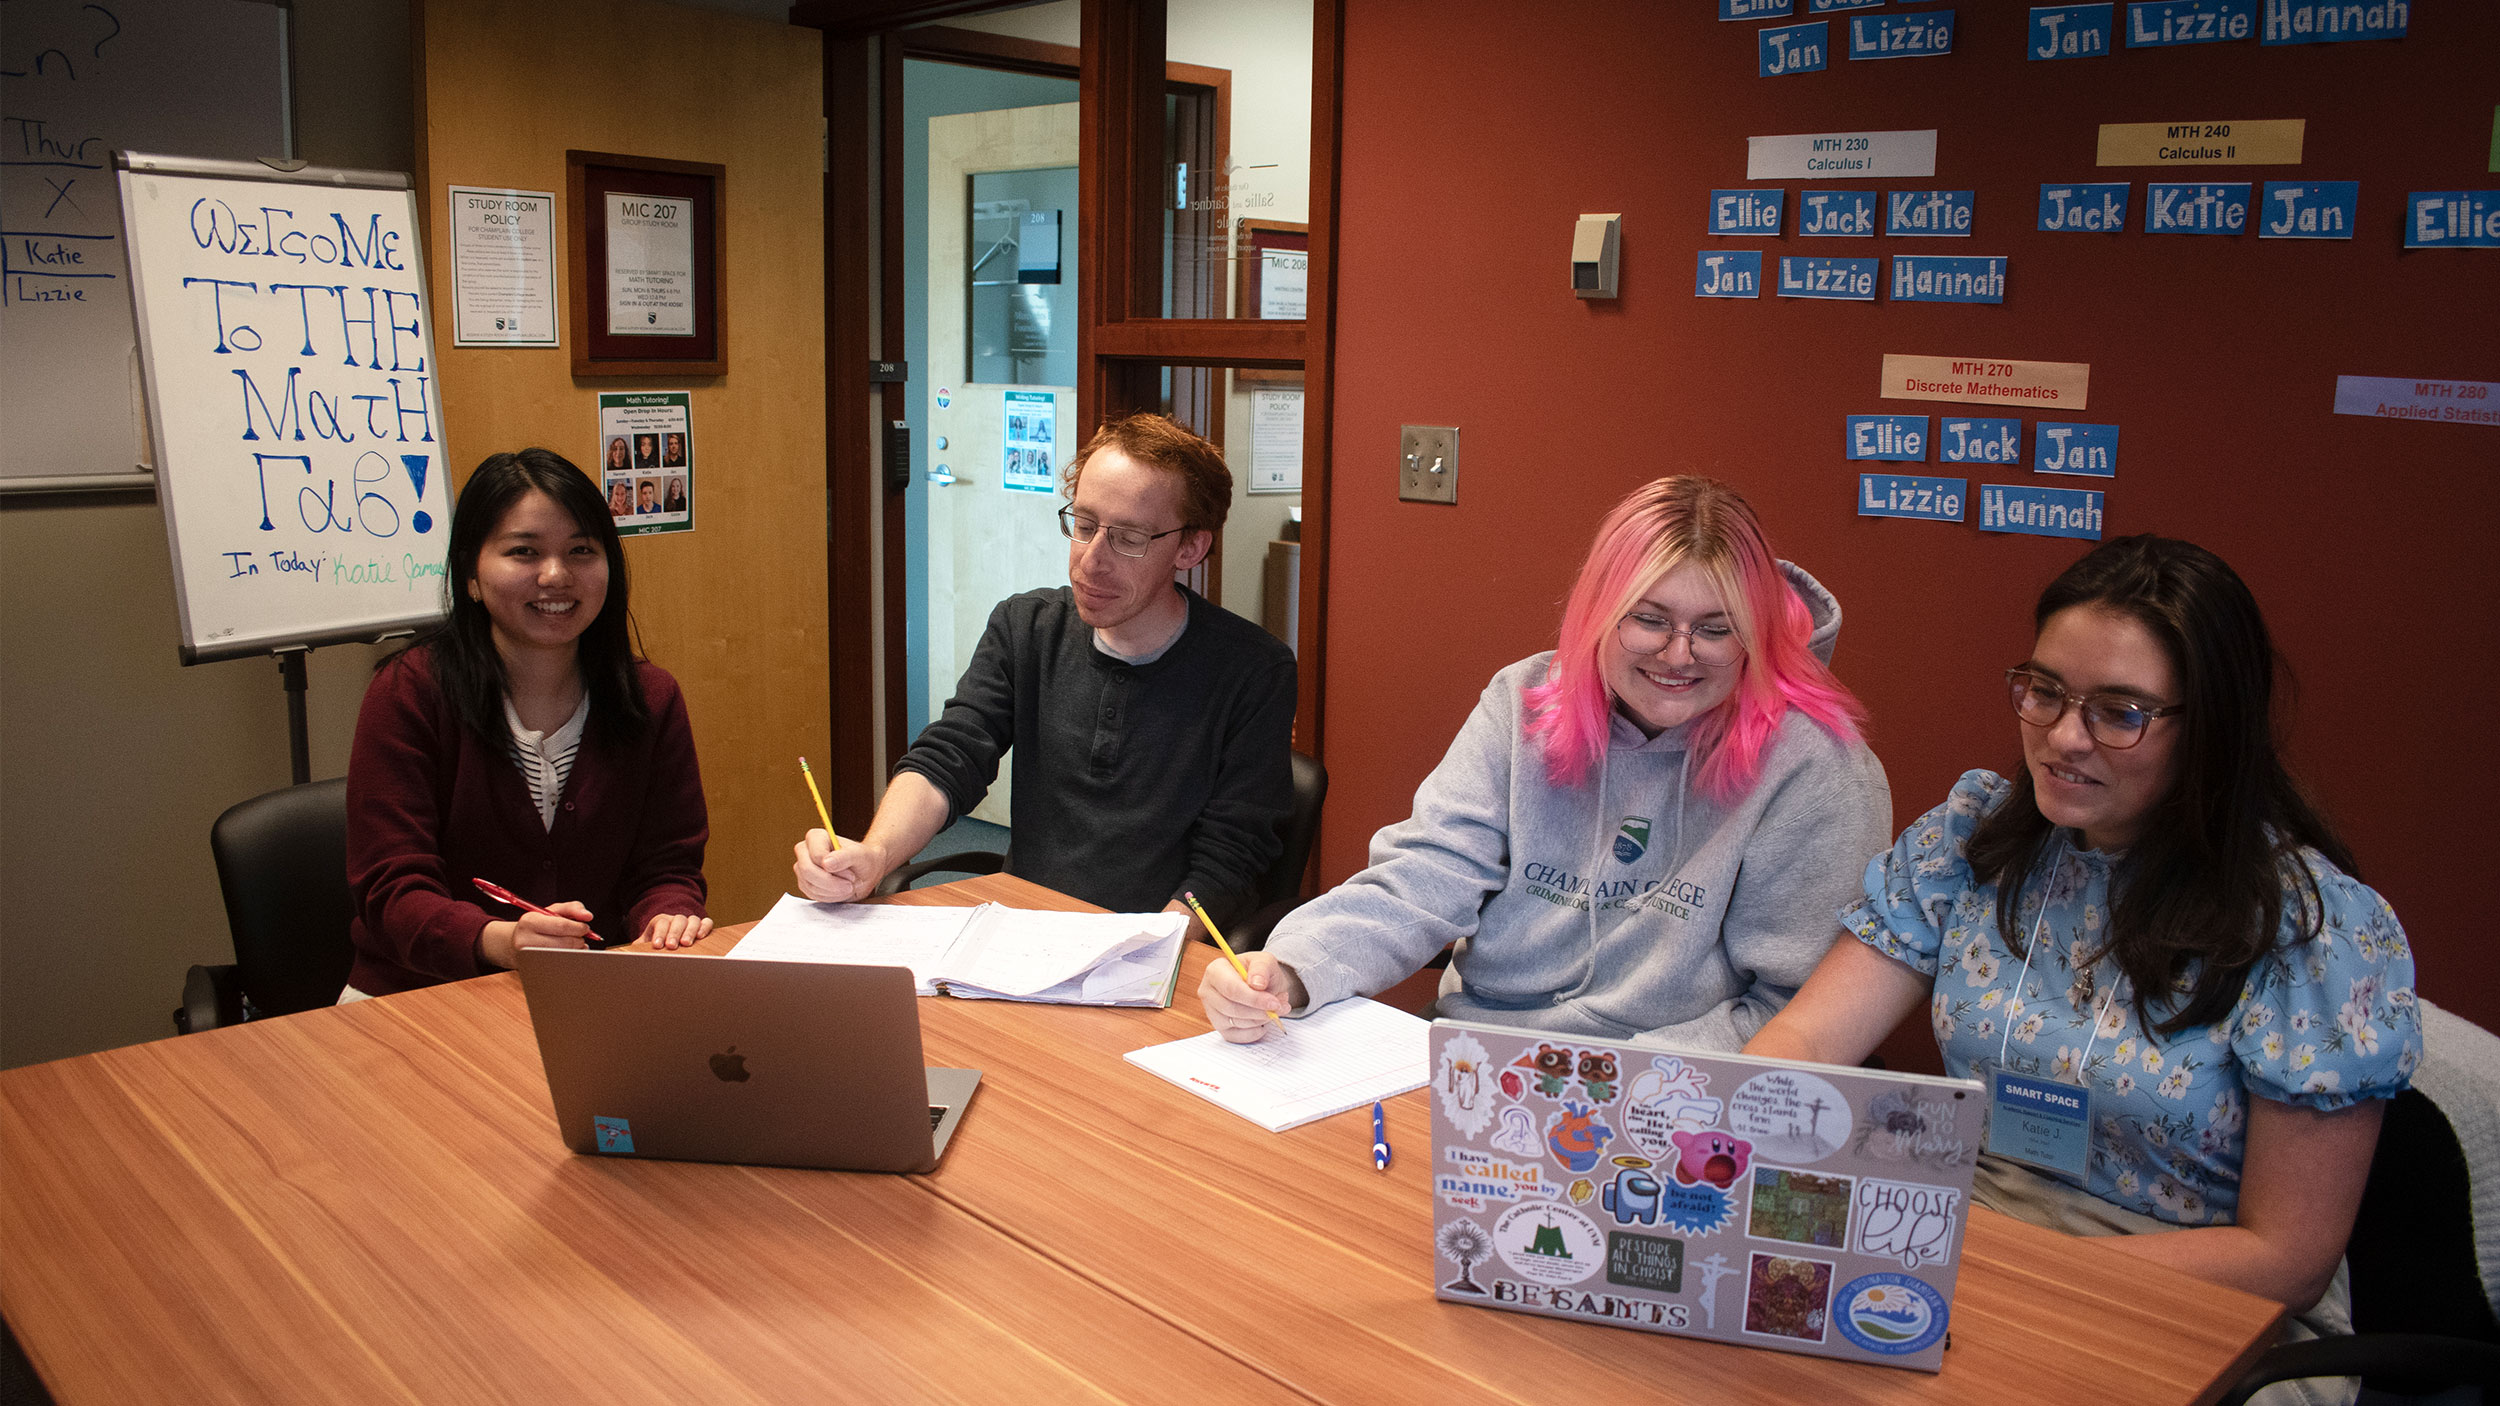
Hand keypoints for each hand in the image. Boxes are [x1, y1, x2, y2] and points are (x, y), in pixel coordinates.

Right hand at [479, 901, 594, 968]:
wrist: (513, 943)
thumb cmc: (537, 925)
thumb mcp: (552, 911)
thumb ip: (572, 908)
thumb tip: (588, 916)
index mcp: (530, 921)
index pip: (562, 926)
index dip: (579, 928)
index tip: (585, 928)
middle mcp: (525, 940)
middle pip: (565, 943)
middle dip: (579, 940)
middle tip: (580, 937)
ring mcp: (527, 957)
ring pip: (563, 956)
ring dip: (576, 950)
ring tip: (574, 945)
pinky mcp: (532, 970)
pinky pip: (558, 966)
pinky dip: (569, 960)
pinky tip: (567, 954)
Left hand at [641, 912, 714, 950]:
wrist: (668, 940)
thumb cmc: (657, 945)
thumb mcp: (645, 946)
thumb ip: (639, 949)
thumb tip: (627, 956)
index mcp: (660, 922)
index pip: (661, 923)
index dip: (659, 934)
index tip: (657, 946)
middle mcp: (676, 920)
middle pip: (677, 921)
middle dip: (674, 933)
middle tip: (672, 945)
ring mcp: (690, 922)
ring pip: (692, 920)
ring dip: (690, 931)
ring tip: (686, 943)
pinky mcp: (702, 926)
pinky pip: (706, 922)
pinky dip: (705, 927)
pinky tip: (701, 937)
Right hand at [791, 829, 888, 902]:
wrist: (864, 872)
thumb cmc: (862, 860)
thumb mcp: (860, 856)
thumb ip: (844, 857)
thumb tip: (826, 863)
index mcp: (816, 837)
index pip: (817, 856)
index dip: (835, 869)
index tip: (851, 874)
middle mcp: (805, 850)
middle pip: (808, 871)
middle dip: (831, 883)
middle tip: (850, 886)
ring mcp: (802, 867)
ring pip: (809, 885)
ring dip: (832, 891)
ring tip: (847, 887)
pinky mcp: (804, 882)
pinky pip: (812, 894)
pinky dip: (829, 897)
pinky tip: (840, 891)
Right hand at [1199, 950, 1304, 1042]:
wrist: (1261, 985)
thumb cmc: (1259, 972)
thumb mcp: (1265, 961)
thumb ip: (1261, 968)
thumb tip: (1257, 983)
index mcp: (1215, 971)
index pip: (1231, 989)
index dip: (1254, 998)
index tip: (1274, 1003)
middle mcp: (1208, 992)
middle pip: (1233, 1008)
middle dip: (1260, 1011)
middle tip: (1280, 1006)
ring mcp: (1212, 1012)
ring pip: (1237, 1023)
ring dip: (1261, 1019)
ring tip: (1276, 1008)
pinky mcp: (1220, 1028)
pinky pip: (1239, 1037)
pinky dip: (1256, 1031)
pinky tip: (1263, 1020)